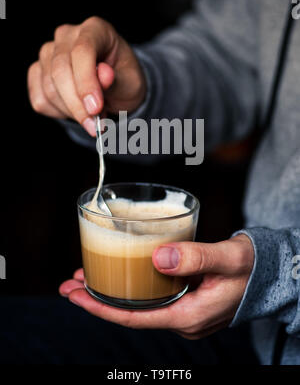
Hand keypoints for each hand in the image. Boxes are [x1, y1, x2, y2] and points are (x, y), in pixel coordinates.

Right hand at [27, 16, 145, 135]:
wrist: (115, 89)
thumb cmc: (124, 81)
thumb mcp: (131, 83)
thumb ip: (117, 80)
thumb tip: (103, 76)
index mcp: (95, 29)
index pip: (82, 51)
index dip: (86, 81)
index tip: (96, 108)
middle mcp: (67, 36)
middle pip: (60, 70)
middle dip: (78, 104)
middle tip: (96, 125)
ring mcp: (48, 53)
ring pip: (49, 88)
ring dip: (72, 111)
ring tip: (94, 116)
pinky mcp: (37, 72)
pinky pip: (40, 99)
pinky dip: (59, 113)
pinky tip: (76, 111)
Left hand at [59, 235, 253, 338]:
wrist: (269, 274)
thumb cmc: (252, 267)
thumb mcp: (228, 259)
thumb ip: (197, 257)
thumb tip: (158, 258)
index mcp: (189, 316)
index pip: (135, 318)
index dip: (101, 308)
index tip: (76, 295)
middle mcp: (182, 319)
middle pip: (130, 312)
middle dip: (97, 300)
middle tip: (69, 283)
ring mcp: (183, 311)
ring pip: (139, 304)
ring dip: (112, 291)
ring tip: (86, 276)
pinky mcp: (184, 300)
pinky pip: (150, 297)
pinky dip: (130, 285)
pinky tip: (120, 272)